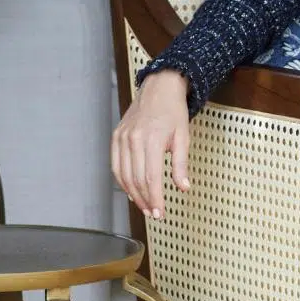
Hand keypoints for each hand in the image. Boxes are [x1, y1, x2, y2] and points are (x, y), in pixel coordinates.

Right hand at [111, 69, 190, 218]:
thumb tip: (183, 187)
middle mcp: (133, 139)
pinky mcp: (116, 137)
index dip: (155, 198)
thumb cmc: (173, 110)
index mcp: (152, 139)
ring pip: (123, 175)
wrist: (159, 88)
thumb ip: (181, 164)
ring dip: (133, 194)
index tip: (160, 212)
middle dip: (145, 200)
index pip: (151, 178)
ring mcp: (122, 138)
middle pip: (136, 179)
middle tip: (154, 213)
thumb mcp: (183, 137)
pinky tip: (131, 191)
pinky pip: (116, 165)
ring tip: (144, 206)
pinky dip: (122, 181)